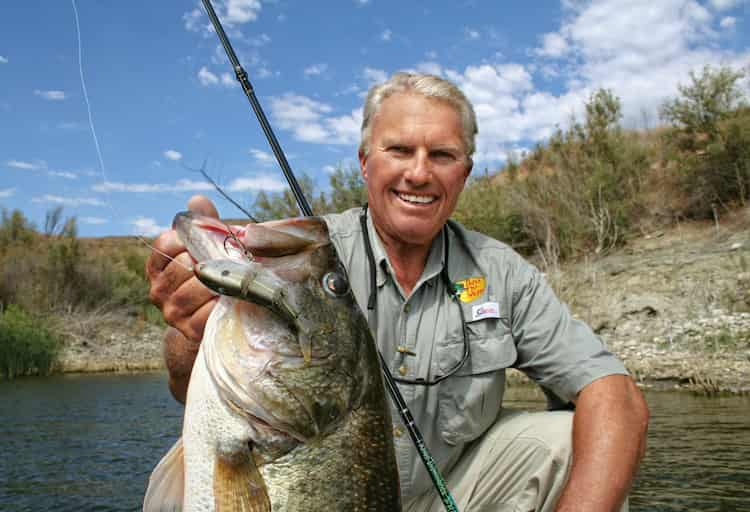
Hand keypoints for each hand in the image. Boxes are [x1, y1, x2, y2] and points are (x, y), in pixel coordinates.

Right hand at [145, 194, 218, 402]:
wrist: (209, 323)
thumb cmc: (212, 277)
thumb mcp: (206, 249)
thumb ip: (202, 224)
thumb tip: (198, 200)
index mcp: (158, 265)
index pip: (166, 244)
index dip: (190, 239)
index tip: (211, 239)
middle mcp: (158, 289)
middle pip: (183, 266)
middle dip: (211, 260)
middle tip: (233, 258)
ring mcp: (171, 312)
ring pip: (193, 290)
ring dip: (219, 282)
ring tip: (237, 276)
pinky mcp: (188, 330)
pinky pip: (206, 313)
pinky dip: (222, 304)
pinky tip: (234, 298)